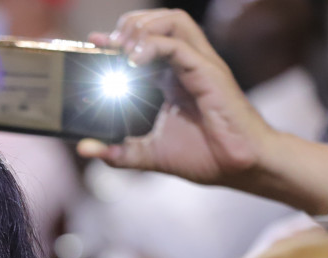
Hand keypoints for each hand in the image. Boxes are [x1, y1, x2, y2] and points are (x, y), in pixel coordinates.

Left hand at [77, 10, 275, 187]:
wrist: (242, 167)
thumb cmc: (205, 156)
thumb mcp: (150, 154)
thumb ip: (118, 151)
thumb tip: (85, 149)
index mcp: (173, 77)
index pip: (145, 42)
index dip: (118, 39)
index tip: (92, 44)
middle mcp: (187, 64)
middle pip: (159, 20)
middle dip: (129, 25)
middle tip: (108, 47)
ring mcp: (200, 65)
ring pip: (173, 21)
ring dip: (142, 28)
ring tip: (122, 50)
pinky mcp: (209, 73)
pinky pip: (179, 45)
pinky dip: (153, 46)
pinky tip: (133, 61)